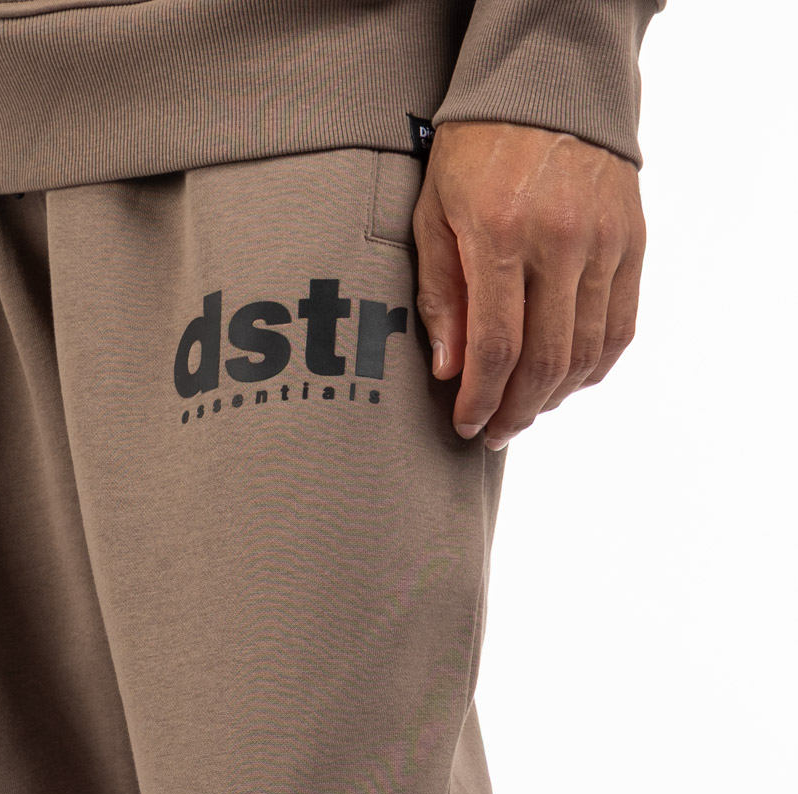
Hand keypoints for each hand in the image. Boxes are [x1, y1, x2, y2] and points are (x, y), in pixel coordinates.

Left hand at [412, 121, 645, 450]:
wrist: (546, 87)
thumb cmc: (472, 154)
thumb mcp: (433, 216)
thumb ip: (439, 295)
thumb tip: (450, 372)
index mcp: (501, 235)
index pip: (495, 345)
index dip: (481, 399)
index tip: (466, 427)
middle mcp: (560, 241)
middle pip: (545, 359)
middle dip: (516, 410)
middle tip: (493, 433)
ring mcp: (605, 242)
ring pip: (587, 351)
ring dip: (554, 396)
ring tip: (523, 411)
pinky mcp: (633, 241)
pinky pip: (620, 326)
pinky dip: (594, 366)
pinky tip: (565, 382)